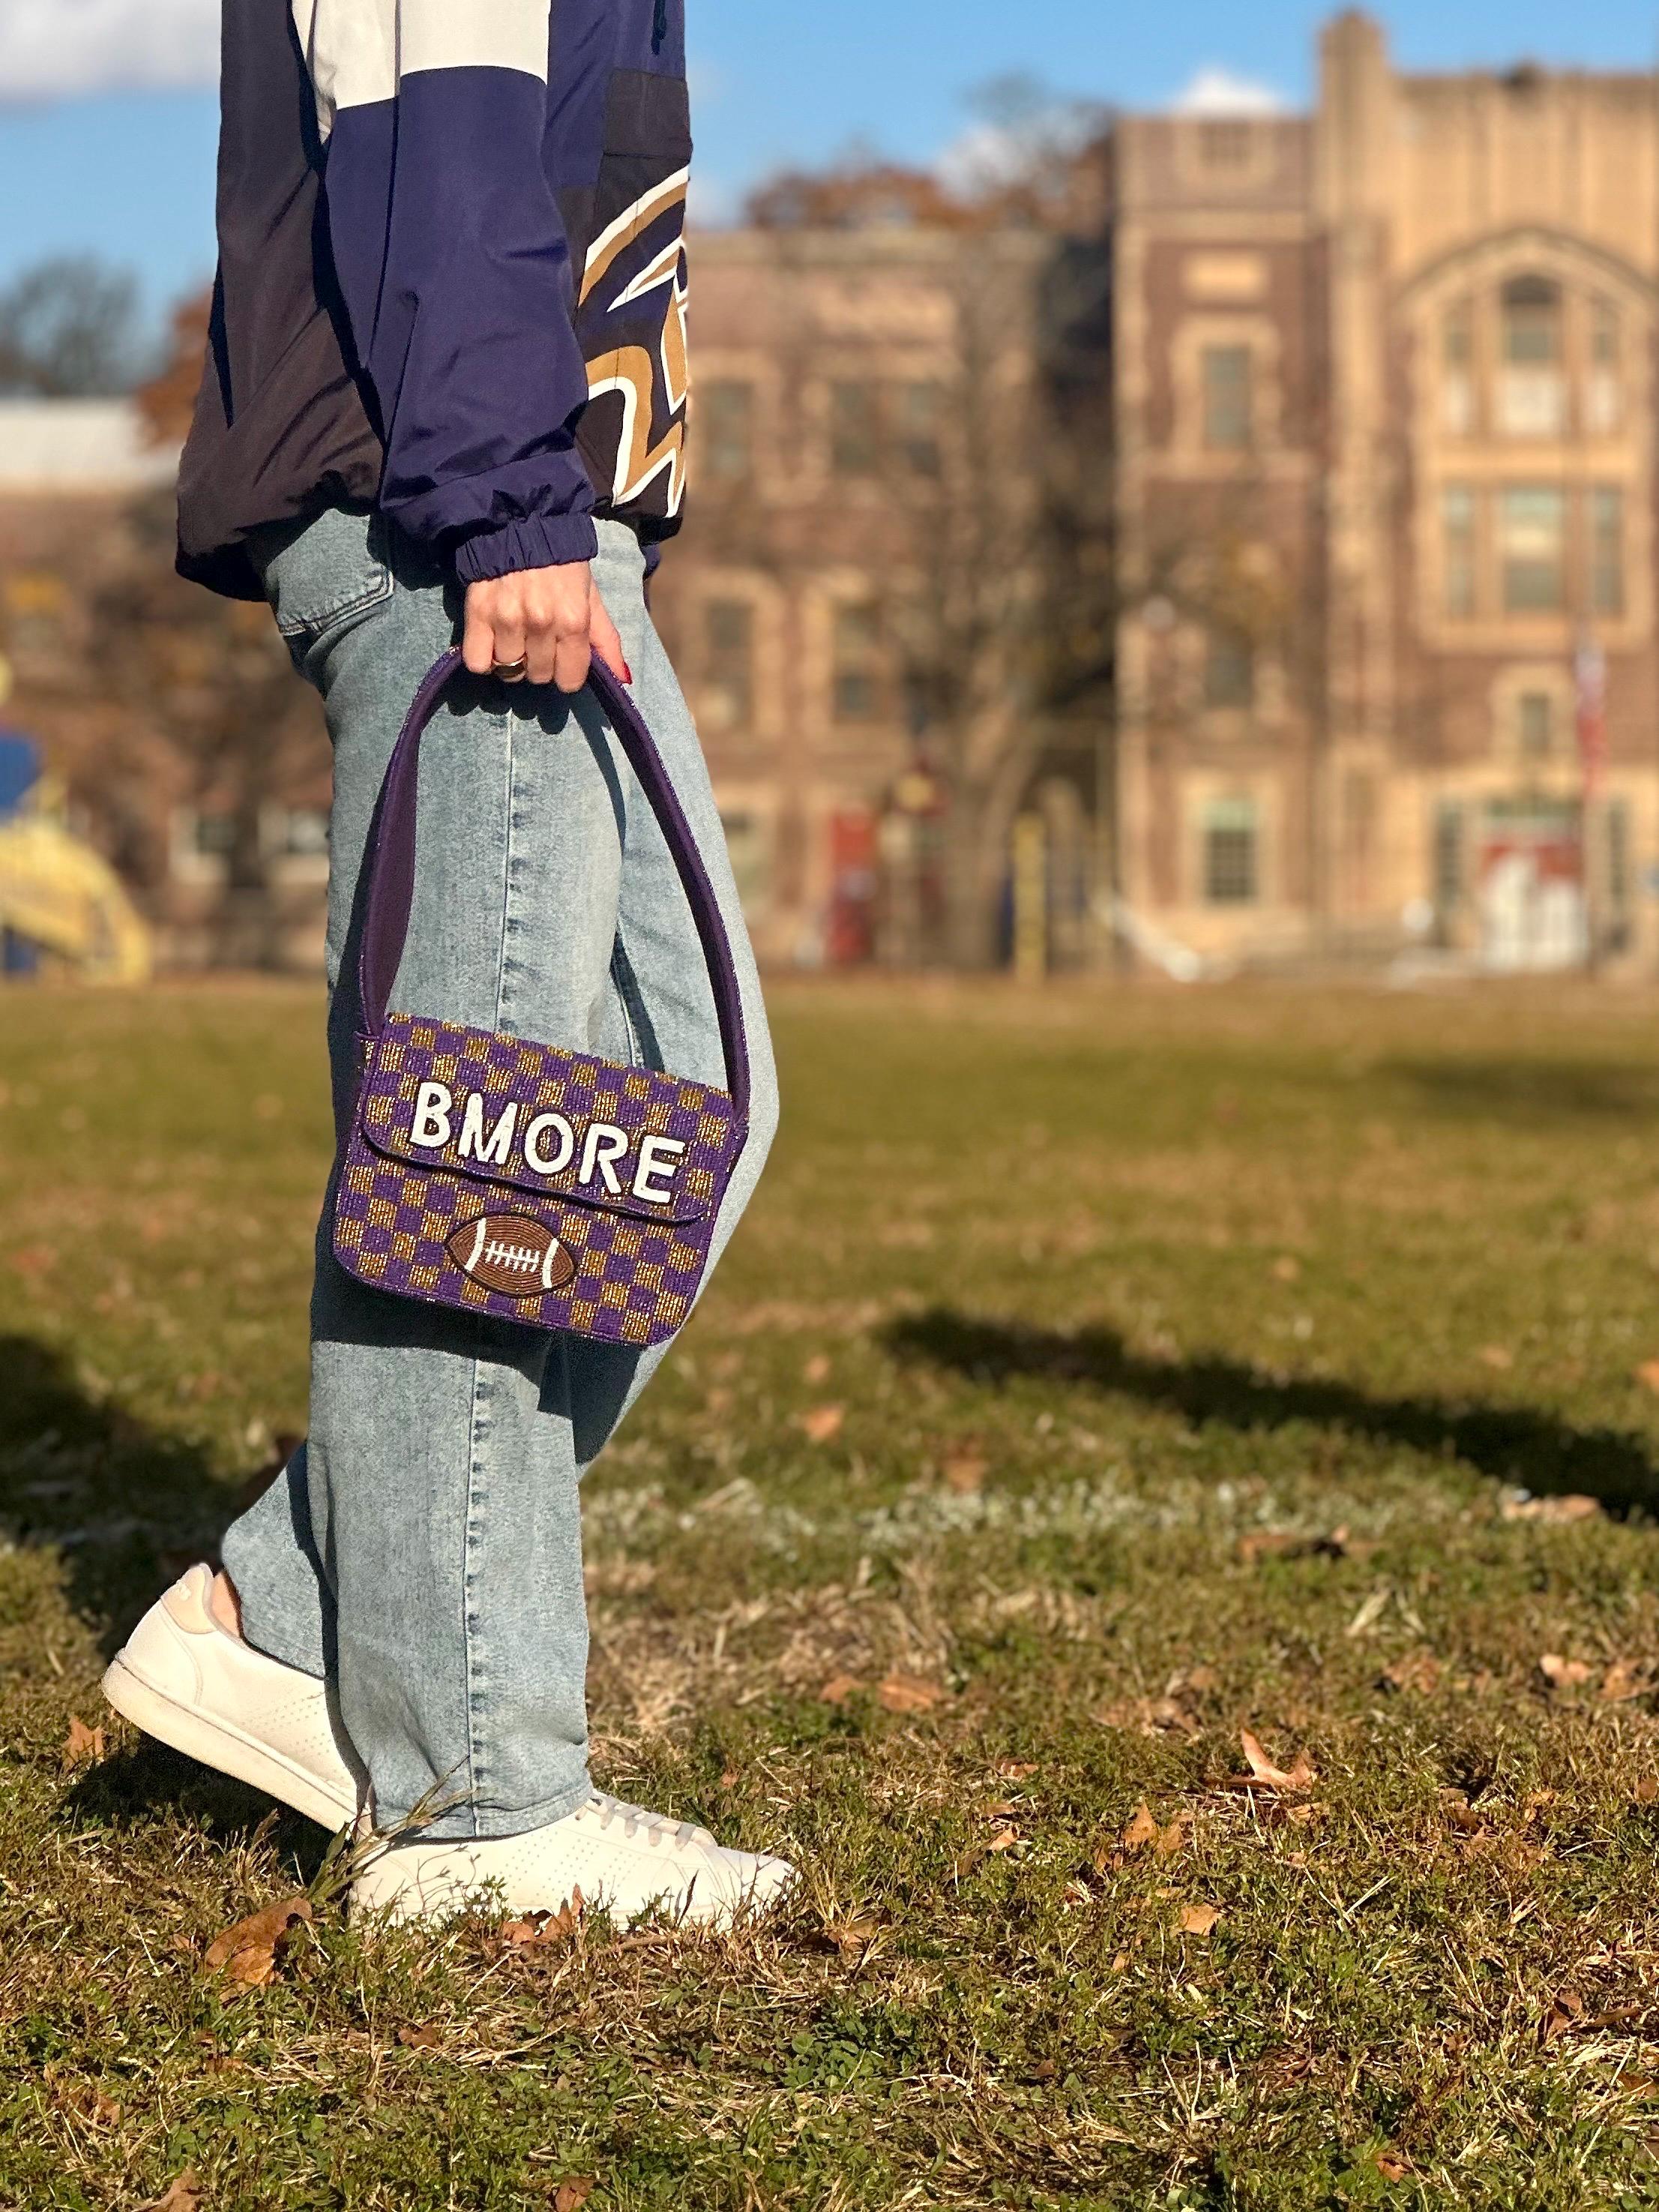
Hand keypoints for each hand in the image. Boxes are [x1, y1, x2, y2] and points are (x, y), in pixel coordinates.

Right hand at [462, 561, 628, 691]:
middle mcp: (541, 624)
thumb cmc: (562, 564)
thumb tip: (622, 680)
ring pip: (509, 671)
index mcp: (573, 622)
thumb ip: (606, 641)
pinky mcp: (477, 614)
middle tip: (537, 637)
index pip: (569, 681)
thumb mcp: (592, 598)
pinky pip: (477, 663)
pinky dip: (484, 658)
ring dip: (512, 659)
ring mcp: (507, 620)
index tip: (561, 655)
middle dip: (540, 662)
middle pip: (539, 676)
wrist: (521, 523)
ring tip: (515, 634)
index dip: (566, 671)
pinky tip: (492, 641)